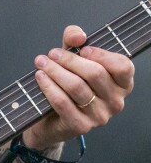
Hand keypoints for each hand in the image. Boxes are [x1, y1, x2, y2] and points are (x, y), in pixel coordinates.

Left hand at [24, 25, 134, 148]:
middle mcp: (115, 102)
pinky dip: (49, 86)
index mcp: (122, 85)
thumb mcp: (73, 58)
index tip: (82, 49)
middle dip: (69, 59)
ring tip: (41, 62)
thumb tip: (77, 36)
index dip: (102, 54)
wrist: (50, 119)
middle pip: (95, 73)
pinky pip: (63, 102)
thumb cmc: (66, 85)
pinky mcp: (80, 126)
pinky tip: (40, 77)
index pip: (123, 66)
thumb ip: (75, 40)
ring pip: (77, 87)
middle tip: (51, 53)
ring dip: (55, 71)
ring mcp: (99, 116)